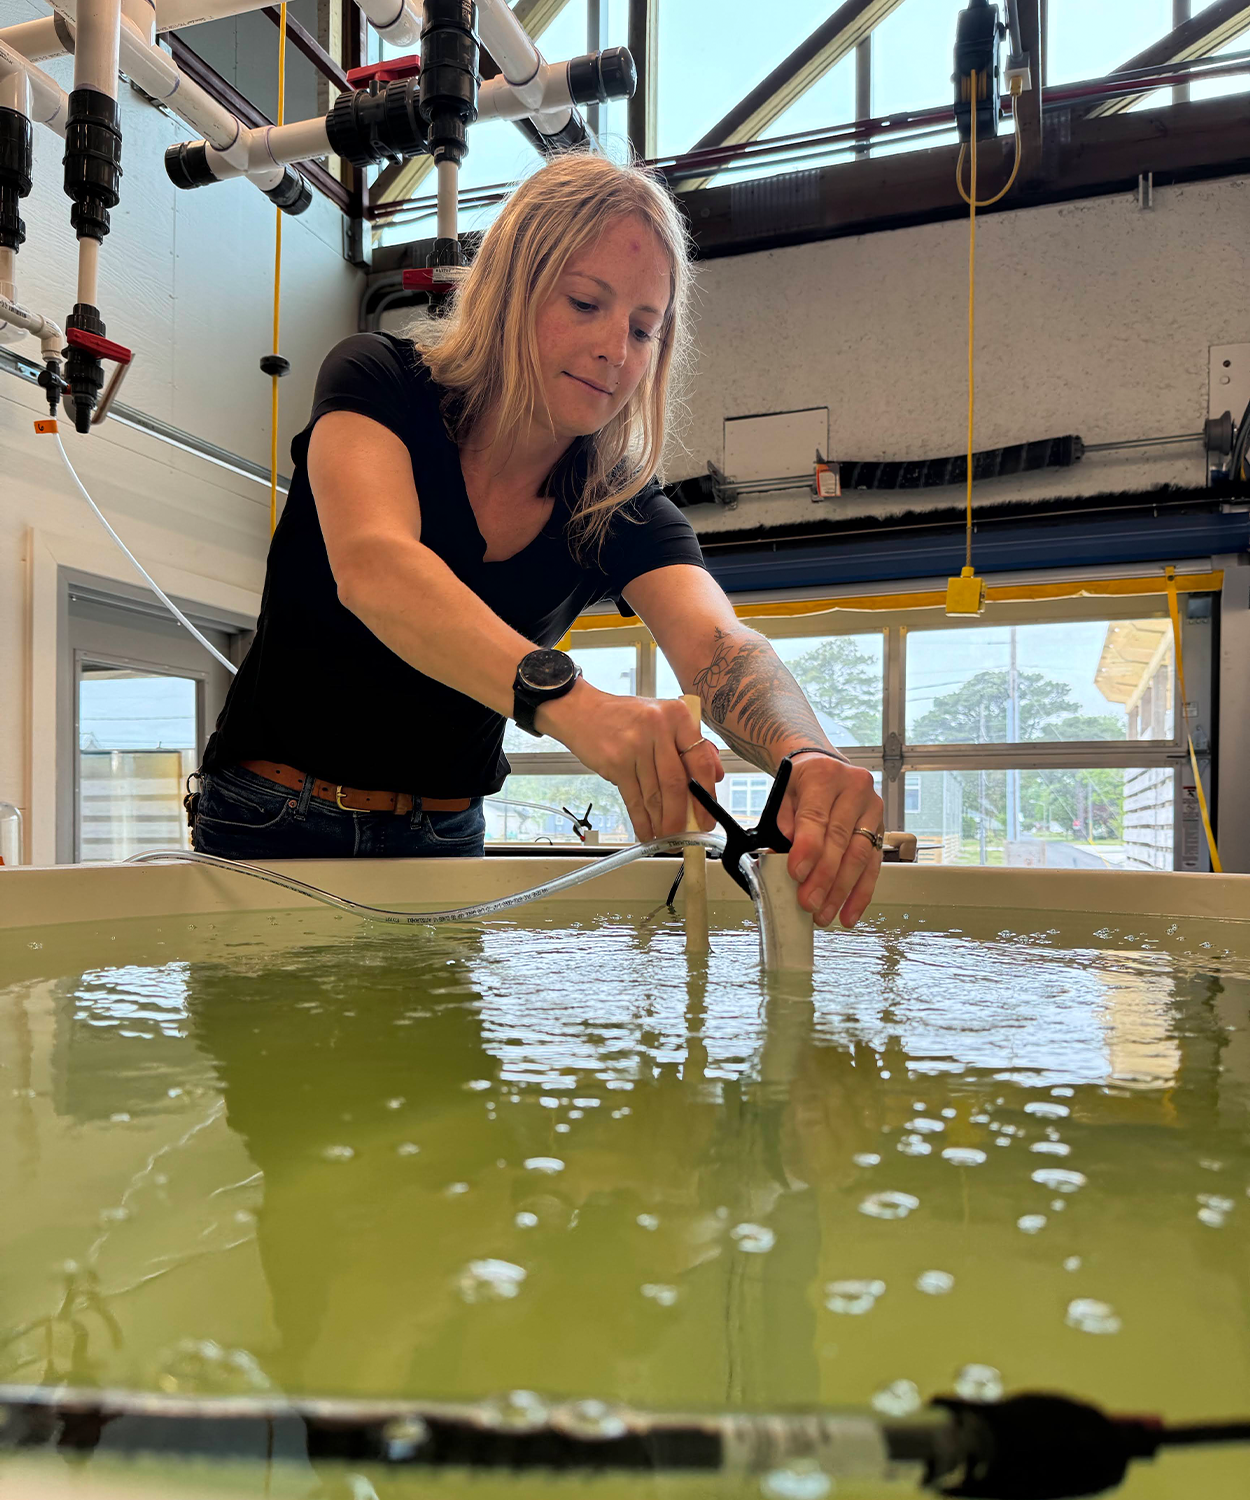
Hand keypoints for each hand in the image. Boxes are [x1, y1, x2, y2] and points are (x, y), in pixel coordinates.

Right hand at [539, 681, 723, 840]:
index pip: (701, 760)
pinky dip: (641, 820)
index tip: (708, 815)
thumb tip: (716, 775)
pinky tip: (647, 832)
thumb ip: (691, 743)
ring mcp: (635, 745)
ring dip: (662, 823)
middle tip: (688, 835)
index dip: (707, 794)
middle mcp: (658, 728)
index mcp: (677, 715)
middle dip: (683, 816)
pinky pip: (633, 799)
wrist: (582, 711)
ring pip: (655, 795)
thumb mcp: (663, 719)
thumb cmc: (625, 717)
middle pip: (676, 783)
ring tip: (668, 838)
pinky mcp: (616, 762)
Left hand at [776, 752, 883, 928]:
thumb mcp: (783, 795)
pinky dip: (861, 892)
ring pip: (860, 856)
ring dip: (842, 891)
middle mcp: (854, 790)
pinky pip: (873, 865)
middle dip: (824, 877)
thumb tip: (781, 857)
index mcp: (825, 776)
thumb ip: (782, 824)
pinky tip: (849, 911)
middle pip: (841, 840)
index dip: (808, 849)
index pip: (817, 817)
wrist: (823, 767)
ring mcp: (872, 810)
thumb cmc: (801, 784)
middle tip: (810, 902)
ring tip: (826, 913)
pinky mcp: (881, 829)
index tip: (797, 874)